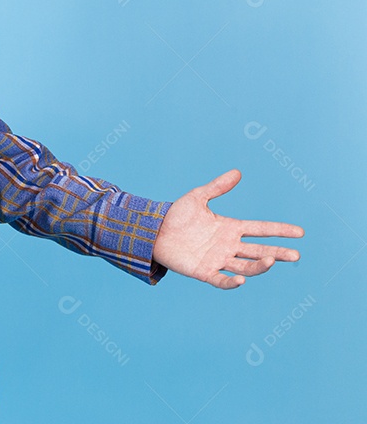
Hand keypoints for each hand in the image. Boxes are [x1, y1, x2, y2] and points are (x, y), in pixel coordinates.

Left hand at [153, 169, 303, 288]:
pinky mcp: (203, 271)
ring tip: (272, 260)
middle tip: (296, 254)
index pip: (261, 230)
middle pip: (259, 251)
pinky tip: (241, 280)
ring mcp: (217, 260)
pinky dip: (231, 282)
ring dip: (259, 265)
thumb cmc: (176, 215)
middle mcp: (228, 245)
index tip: (300, 232)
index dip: (280, 230)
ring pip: (245, 266)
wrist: (154, 231)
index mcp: (230, 228)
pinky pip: (221, 280)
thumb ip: (217, 187)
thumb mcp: (197, 197)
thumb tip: (238, 172)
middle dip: (278, 253)